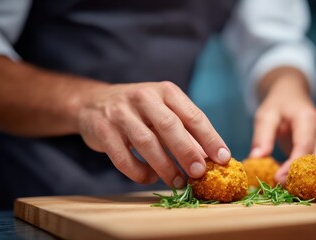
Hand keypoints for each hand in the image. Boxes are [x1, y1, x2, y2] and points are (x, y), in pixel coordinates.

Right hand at [77, 81, 230, 187]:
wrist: (92, 103)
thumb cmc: (139, 110)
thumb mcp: (163, 111)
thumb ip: (185, 131)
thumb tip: (211, 158)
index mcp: (165, 91)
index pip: (193, 115)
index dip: (210, 138)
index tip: (223, 158)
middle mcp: (143, 98)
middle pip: (170, 126)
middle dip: (188, 152)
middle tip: (200, 173)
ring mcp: (120, 113)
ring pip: (147, 143)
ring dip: (165, 166)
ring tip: (178, 182)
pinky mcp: (102, 130)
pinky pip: (123, 157)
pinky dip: (139, 172)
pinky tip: (149, 177)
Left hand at [249, 68, 315, 184]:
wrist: (293, 96)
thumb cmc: (278, 106)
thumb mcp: (265, 116)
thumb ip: (262, 136)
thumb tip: (257, 158)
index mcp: (308, 119)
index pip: (304, 147)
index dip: (293, 166)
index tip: (279, 179)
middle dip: (300, 176)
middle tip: (280, 187)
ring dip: (304, 177)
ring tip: (285, 186)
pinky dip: (307, 174)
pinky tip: (292, 180)